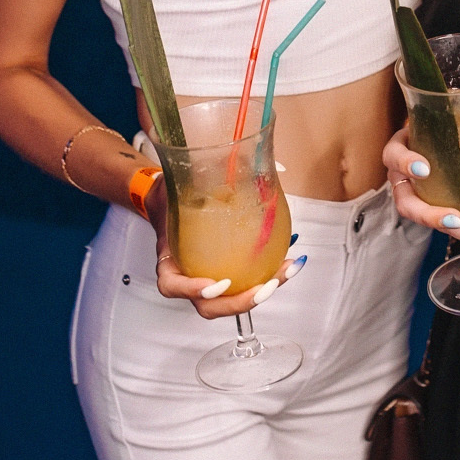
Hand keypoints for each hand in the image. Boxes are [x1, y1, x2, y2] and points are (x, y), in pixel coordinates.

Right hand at [146, 179, 304, 317]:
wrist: (167, 199)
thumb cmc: (169, 195)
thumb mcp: (174, 181)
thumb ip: (193, 169)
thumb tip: (242, 154)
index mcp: (169, 261)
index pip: (173, 285)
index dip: (193, 290)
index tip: (216, 284)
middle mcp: (188, 276)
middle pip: (209, 305)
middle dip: (239, 303)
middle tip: (264, 288)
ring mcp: (207, 277)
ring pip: (232, 299)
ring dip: (261, 291)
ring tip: (286, 272)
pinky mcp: (227, 271)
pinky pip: (247, 280)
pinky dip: (270, 273)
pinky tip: (292, 259)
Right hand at [383, 118, 459, 241]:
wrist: (433, 135)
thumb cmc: (439, 127)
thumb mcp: (453, 117)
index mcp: (403, 148)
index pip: (394, 155)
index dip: (405, 163)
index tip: (424, 169)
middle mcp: (404, 177)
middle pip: (406, 203)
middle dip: (429, 215)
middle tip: (454, 219)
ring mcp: (416, 195)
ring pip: (426, 220)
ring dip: (450, 227)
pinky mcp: (430, 207)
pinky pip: (445, 222)